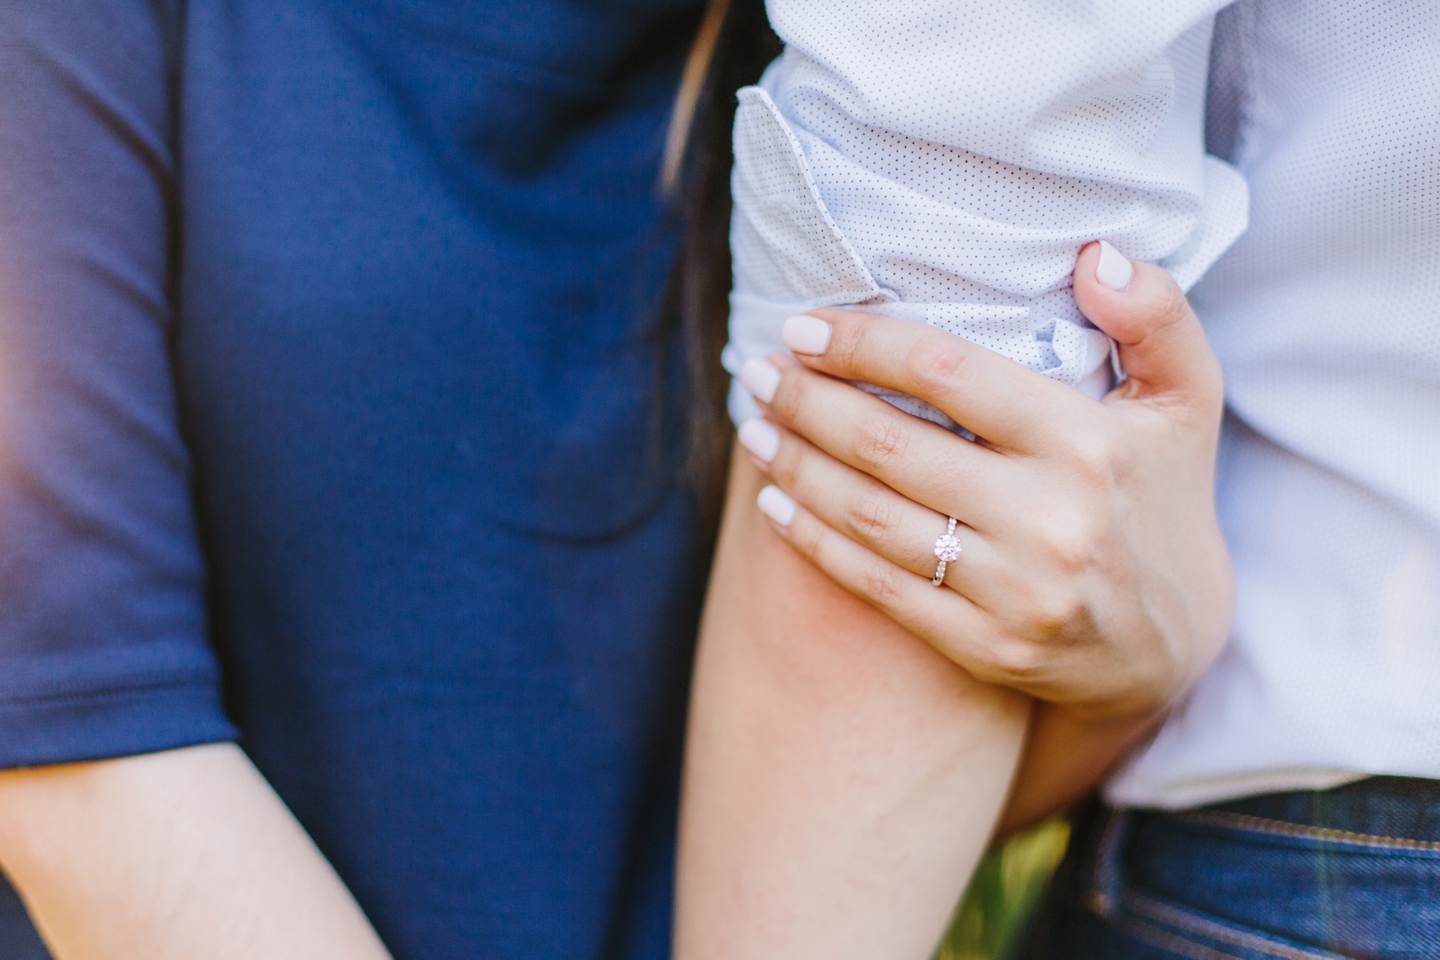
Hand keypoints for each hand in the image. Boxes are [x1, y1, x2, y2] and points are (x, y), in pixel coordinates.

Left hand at [734, 243, 1233, 720]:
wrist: (1172, 645)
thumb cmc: (1163, 496)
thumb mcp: (1187, 398)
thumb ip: (1156, 315)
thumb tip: (1094, 252)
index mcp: (1090, 444)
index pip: (947, 371)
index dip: (863, 343)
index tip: (804, 325)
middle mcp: (1051, 520)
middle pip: (889, 444)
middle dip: (807, 400)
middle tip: (759, 371)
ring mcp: (1016, 593)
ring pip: (869, 516)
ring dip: (795, 464)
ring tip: (753, 426)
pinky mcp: (987, 649)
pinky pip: (877, 586)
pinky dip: (812, 542)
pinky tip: (771, 503)